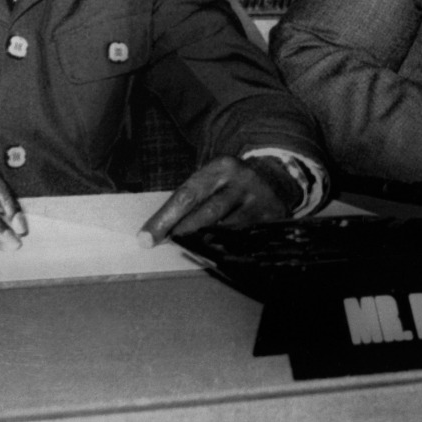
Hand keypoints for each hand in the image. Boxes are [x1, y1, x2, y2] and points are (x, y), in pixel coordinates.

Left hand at [137, 155, 297, 245]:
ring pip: (227, 229)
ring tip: (190, 250)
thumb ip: (191, 199)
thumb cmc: (230, 184)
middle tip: (166, 245)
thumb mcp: (213, 179)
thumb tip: (158, 231)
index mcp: (221, 167)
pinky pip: (245, 240)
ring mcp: (259, 200)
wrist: (276, 178)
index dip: (165, 218)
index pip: (187, 194)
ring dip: (205, 244)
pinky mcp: (272, 218)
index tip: (146, 238)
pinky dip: (228, 249)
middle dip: (183, 232)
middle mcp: (242, 181)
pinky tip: (216, 255)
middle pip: (207, 212)